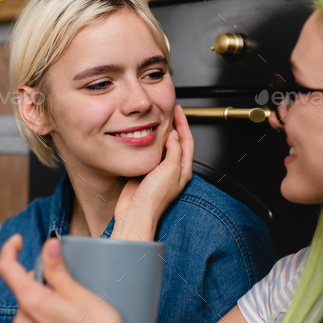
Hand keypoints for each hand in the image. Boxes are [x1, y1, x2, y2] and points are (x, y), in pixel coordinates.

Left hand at [0, 234, 124, 322]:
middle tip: (65, 278)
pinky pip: (37, 320)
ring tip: (73, 302)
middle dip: (42, 277)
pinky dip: (49, 312)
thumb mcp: (79, 292)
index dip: (10, 249)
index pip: (7, 267)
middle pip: (24, 285)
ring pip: (32, 303)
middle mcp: (23, 319)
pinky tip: (69, 317)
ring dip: (47, 296)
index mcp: (32, 301)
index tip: (17, 240)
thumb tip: (49, 247)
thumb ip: (57, 268)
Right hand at [111, 105, 193, 240]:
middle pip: (175, 142)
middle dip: (172, 125)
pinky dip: (146, 142)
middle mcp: (172, 170)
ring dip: (158, 132)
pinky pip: (148, 152)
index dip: (183, 124)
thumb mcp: (170, 169)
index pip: (187, 141)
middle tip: (166, 111)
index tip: (177, 110)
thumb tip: (174, 135)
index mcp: (183, 170)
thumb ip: (174, 150)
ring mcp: (157, 171)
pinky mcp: (144, 172)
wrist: (135, 213)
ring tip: (155, 119)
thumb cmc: (154, 198)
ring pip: (161, 146)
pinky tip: (141, 135)